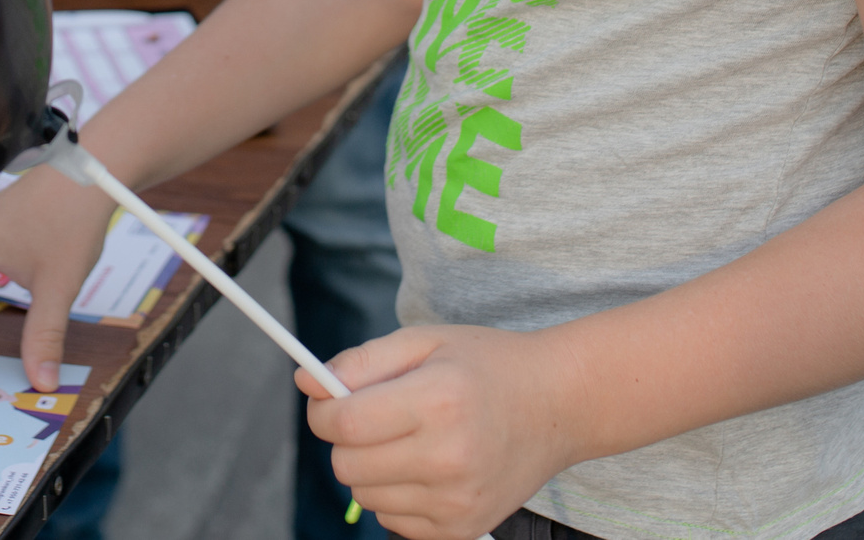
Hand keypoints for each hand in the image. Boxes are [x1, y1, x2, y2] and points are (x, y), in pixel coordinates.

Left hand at [303, 324, 572, 539]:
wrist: (557, 405)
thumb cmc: (486, 366)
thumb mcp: (424, 342)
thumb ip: (360, 362)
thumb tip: (305, 381)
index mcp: (437, 401)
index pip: (344, 423)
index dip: (321, 411)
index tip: (327, 401)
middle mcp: (449, 457)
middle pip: (348, 466)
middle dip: (345, 439)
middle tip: (373, 417)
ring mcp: (458, 501)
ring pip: (365, 497)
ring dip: (370, 469)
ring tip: (407, 440)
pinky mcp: (464, 529)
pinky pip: (394, 521)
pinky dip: (395, 495)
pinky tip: (425, 468)